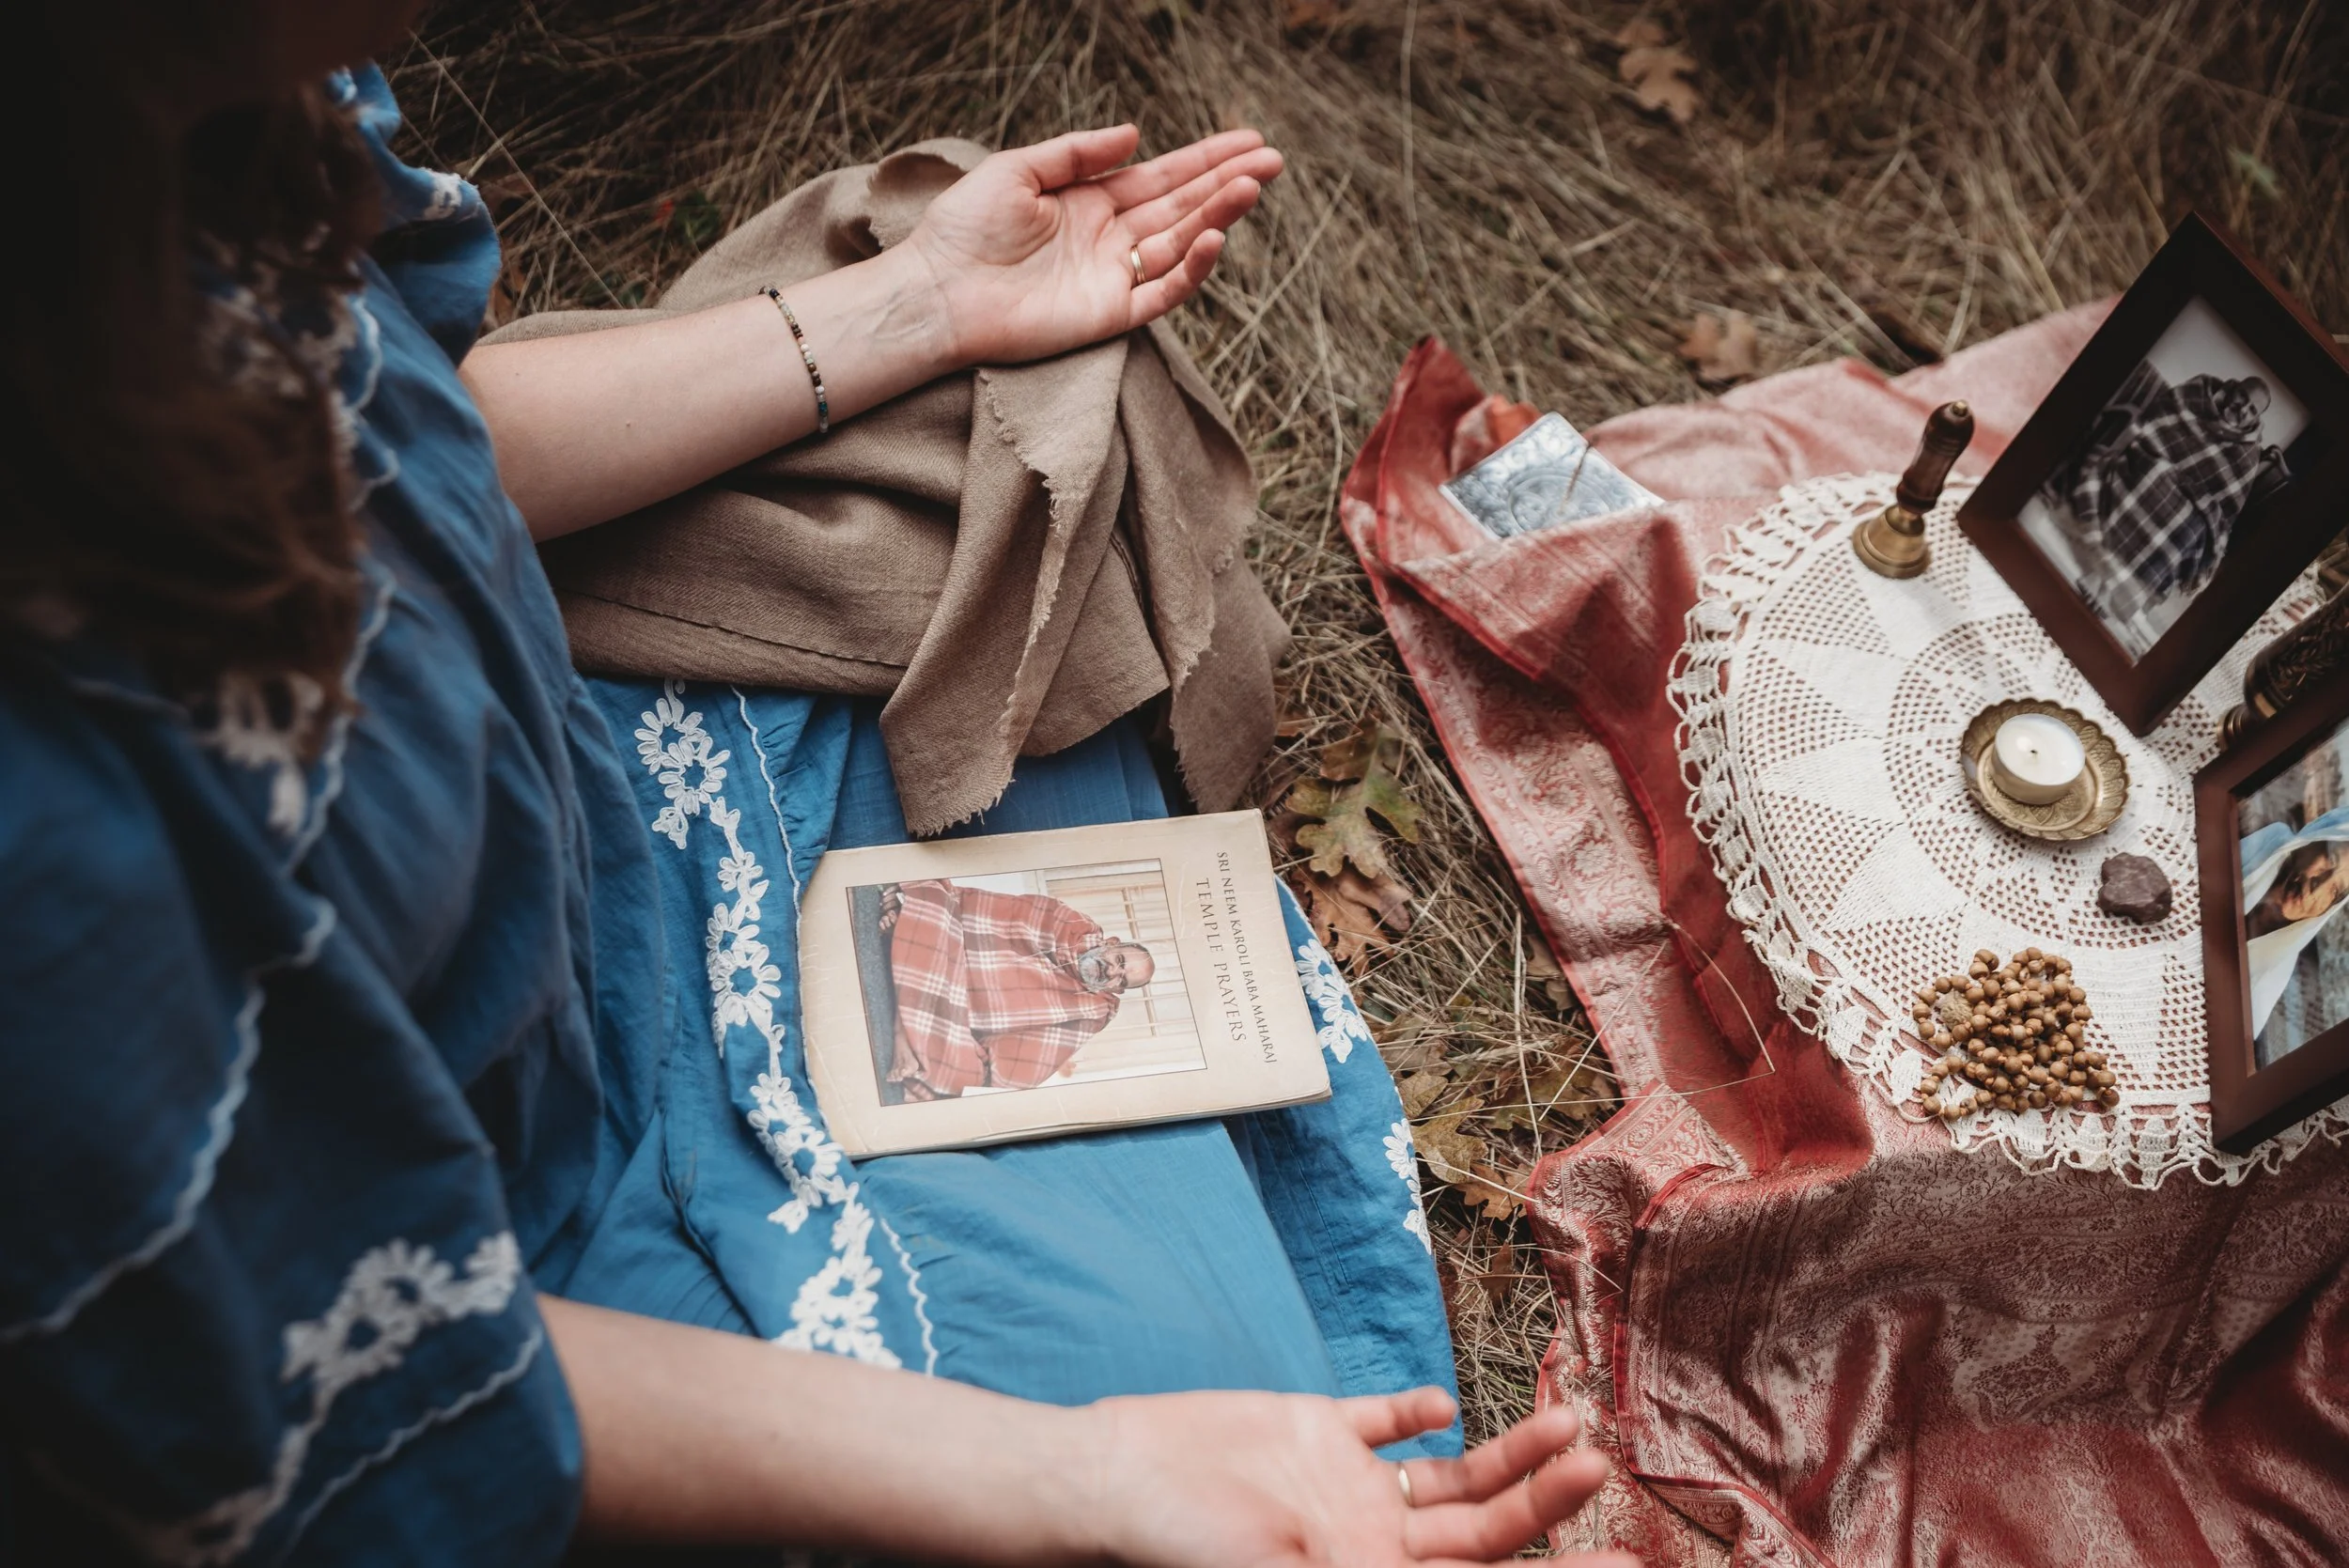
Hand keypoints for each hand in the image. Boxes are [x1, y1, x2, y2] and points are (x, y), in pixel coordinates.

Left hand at [902, 125, 1281, 366]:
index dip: (1206, 159)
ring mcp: (1113, 278)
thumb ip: (1078, 153)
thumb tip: (1136, 135)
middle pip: (1183, 206)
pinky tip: (1214, 236)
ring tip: (1252, 186)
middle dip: (1228, 183)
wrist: (937, 291)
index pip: (1162, 177)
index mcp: (1091, 203)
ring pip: (1181, 244)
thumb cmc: (963, 229)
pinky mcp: (1110, 315)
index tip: (1248, 139)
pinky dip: (1191, 267)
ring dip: (1219, 215)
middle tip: (1273, 160)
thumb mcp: (1018, 169)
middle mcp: (1110, 239)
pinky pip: (1163, 292)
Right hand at [1075, 1385, 1637, 1567]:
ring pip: (1454, 1478)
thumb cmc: (1190, 1547)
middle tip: (1600, 1466)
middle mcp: (1372, 1545)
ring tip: (1566, 1422)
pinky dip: (1417, 1414)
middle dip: (1548, 1505)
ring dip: (1510, 1456)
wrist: (1115, 1481)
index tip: (1627, 1563)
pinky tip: (1445, 1405)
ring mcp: (1346, 1490)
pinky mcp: (1312, 1435)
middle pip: (1484, 1532)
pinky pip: (1382, 1425)